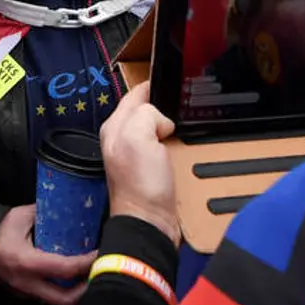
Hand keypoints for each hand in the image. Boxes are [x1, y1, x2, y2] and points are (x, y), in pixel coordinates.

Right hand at [0, 204, 94, 304]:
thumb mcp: (20, 216)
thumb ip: (43, 213)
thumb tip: (67, 208)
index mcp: (28, 262)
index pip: (66, 269)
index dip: (87, 263)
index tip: (101, 253)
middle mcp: (28, 283)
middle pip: (64, 299)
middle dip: (85, 289)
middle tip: (98, 273)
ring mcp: (26, 292)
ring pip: (57, 301)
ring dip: (75, 291)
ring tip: (88, 275)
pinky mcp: (25, 294)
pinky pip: (48, 296)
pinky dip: (62, 289)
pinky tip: (71, 277)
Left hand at [100, 82, 180, 244]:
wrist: (151, 225)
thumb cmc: (140, 186)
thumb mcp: (137, 137)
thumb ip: (146, 114)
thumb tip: (163, 120)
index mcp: (115, 127)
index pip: (135, 94)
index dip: (154, 85)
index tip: (173, 79)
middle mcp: (125, 140)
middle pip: (149, 110)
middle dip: (166, 105)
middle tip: (185, 101)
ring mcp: (139, 156)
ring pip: (160, 128)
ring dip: (174, 126)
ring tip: (189, 123)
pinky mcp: (154, 172)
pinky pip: (169, 148)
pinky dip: (180, 145)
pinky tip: (188, 146)